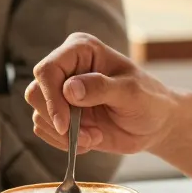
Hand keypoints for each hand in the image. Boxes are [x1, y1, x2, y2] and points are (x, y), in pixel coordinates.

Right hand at [26, 32, 181, 154]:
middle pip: (35, 92)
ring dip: (64, 136)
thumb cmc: (149, 100)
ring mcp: (61, 92)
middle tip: (87, 137)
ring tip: (94, 138)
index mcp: (81, 50)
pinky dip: (63, 142)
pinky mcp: (62, 114)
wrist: (155, 124)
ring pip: (39, 114)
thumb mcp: (131, 93)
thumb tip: (69, 89)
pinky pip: (44, 130)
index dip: (51, 98)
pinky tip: (90, 141)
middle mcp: (66, 68)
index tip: (66, 125)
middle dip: (57, 121)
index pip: (48, 69)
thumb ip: (101, 88)